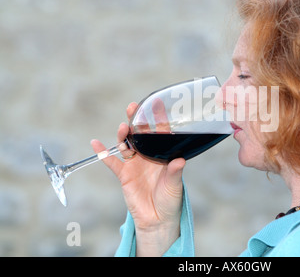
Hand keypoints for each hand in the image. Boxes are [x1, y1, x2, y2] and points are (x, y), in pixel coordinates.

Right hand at [91, 102, 185, 255]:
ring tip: (124, 128)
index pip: (159, 134)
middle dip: (136, 120)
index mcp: (162, 155)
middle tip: (133, 107)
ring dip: (123, 135)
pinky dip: (103, 153)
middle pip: (140, 134)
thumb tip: (179, 160)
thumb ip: (175, 172)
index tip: (155, 105)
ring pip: (126, 144)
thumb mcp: (174, 185)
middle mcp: (148, 156)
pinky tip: (95, 143)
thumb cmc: (170, 199)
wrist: (157, 218)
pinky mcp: (124, 175)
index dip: (157, 120)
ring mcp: (135, 164)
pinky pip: (111, 162)